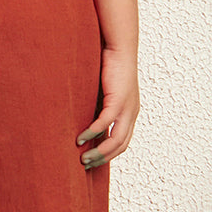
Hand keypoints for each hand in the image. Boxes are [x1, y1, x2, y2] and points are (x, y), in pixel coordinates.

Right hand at [76, 47, 138, 167]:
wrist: (118, 47)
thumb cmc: (108, 66)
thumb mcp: (103, 92)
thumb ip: (97, 106)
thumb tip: (83, 119)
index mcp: (130, 112)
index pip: (122, 142)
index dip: (108, 155)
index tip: (92, 161)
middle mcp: (132, 113)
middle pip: (121, 146)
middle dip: (103, 158)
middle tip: (85, 165)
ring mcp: (127, 108)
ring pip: (116, 140)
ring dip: (99, 152)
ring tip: (83, 158)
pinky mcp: (118, 99)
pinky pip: (105, 123)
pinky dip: (93, 133)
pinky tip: (80, 138)